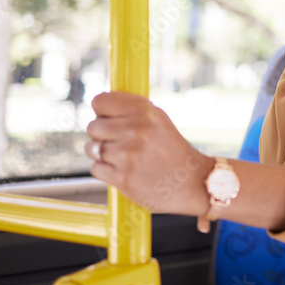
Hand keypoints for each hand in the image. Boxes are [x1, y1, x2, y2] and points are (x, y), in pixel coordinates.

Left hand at [86, 91, 213, 215]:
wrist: (193, 183)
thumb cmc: (174, 151)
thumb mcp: (159, 121)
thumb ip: (131, 111)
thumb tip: (100, 106)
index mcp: (145, 111)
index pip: (100, 101)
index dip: (102, 111)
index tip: (108, 118)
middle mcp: (136, 130)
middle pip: (93, 126)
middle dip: (101, 134)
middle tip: (117, 141)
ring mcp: (127, 155)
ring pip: (92, 148)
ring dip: (102, 154)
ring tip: (123, 157)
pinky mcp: (122, 178)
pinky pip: (95, 168)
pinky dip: (105, 171)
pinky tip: (123, 170)